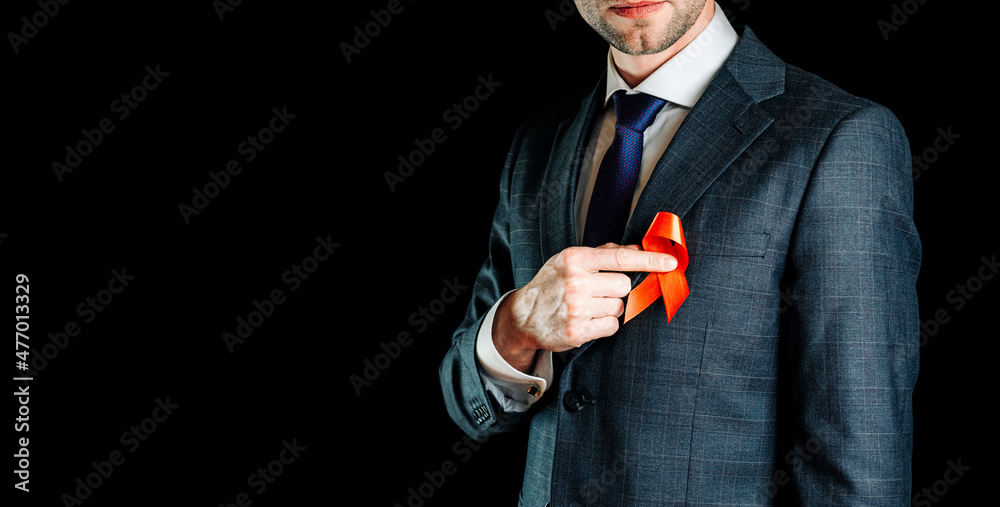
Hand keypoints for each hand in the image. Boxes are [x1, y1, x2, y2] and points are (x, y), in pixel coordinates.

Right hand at [492, 243, 676, 372]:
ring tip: (589, 307)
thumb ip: (605, 253)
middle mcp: (576, 282)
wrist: (524, 315)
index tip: (670, 262)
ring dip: (610, 308)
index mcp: (575, 259)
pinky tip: (588, 320)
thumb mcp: (571, 260)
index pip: (621, 258)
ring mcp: (576, 309)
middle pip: (624, 286)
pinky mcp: (578, 332)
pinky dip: (605, 325)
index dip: (650, 260)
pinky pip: (612, 327)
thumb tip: (638, 249)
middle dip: (618, 290)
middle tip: (599, 291)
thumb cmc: (552, 283)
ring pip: (620, 308)